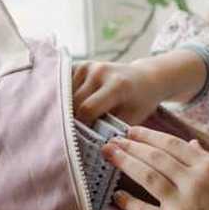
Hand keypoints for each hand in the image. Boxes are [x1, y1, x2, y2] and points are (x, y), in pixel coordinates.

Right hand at [72, 50, 206, 125]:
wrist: (144, 78)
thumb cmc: (139, 102)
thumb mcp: (131, 119)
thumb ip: (110, 129)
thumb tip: (86, 144)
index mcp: (117, 85)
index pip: (88, 109)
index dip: (83, 126)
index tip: (83, 138)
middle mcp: (100, 71)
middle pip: (74, 102)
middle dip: (74, 120)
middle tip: (78, 133)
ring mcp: (88, 66)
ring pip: (65, 94)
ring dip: (67, 109)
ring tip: (77, 119)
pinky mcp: (80, 64)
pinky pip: (64, 85)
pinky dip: (66, 98)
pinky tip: (72, 107)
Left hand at [103, 126, 208, 209]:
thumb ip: (205, 160)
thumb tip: (190, 142)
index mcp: (208, 167)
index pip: (172, 144)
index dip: (148, 136)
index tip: (131, 132)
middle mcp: (194, 182)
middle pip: (155, 157)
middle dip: (131, 146)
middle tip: (113, 141)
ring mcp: (181, 204)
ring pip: (147, 176)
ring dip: (125, 162)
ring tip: (109, 155)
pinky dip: (128, 202)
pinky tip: (117, 195)